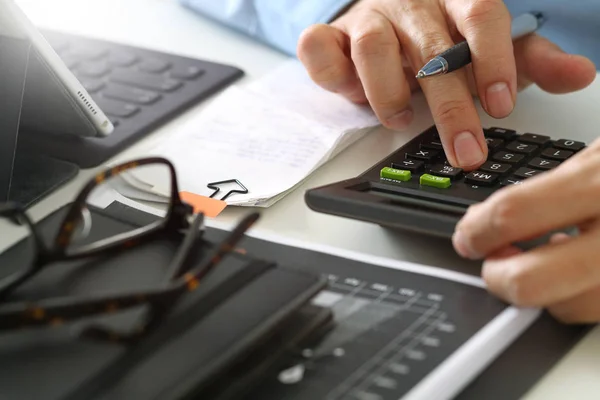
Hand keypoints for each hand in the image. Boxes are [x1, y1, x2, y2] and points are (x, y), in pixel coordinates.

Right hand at [296, 0, 595, 169]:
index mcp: (457, 1)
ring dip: (386, 91)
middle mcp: (412, 5)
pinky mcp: (332, 37)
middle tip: (465, 150)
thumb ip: (530, 60)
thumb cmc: (442, 41)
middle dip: (449, 104)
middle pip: (431, 47)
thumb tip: (580, 75)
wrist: (388, 24)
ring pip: (373, 45)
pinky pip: (318, 46)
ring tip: (399, 120)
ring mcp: (368, 19)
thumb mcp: (490, 51)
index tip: (500, 106)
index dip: (492, 60)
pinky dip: (327, 71)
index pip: (481, 16)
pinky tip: (345, 91)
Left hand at [452, 141, 599, 323]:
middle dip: (498, 277)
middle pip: (530, 281)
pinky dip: (577, 294)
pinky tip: (577, 269)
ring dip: (542, 291)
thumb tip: (489, 218)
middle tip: (494, 263)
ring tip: (542, 262)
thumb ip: (553, 185)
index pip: (512, 214)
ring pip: (567, 308)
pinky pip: (599, 310)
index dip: (476, 231)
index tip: (467, 236)